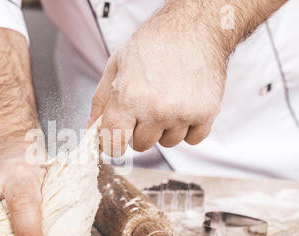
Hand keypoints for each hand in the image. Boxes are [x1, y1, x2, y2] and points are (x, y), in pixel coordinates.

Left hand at [89, 10, 227, 155]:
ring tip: (169, 99)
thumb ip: (101, 100)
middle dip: (140, 130)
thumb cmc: (154, 43)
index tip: (117, 142)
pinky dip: (189, 128)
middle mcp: (155, 108)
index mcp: (129, 96)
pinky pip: (192, 140)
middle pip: (141, 145)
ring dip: (166, 128)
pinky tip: (185, 105)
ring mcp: (182, 113)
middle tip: (147, 105)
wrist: (195, 27)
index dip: (113, 144)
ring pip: (168, 142)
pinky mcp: (206, 113)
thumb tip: (92, 128)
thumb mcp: (117, 64)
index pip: (114, 140)